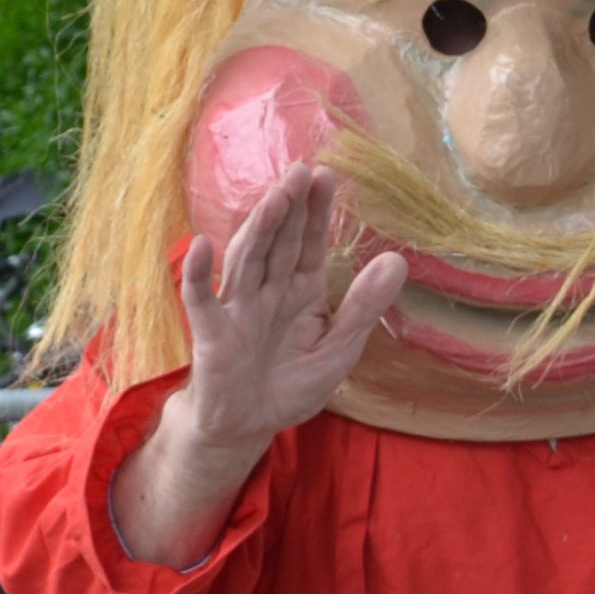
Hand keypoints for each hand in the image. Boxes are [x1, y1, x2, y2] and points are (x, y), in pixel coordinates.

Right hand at [112, 166, 404, 566]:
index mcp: (299, 292)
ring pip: (247, 259)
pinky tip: (199, 244)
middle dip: (291, 208)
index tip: (328, 176)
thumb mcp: (339, 348)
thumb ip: (363, 306)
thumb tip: (397, 260)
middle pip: (279, 241)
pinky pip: (202, 300)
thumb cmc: (291, 383)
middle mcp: (268, 291)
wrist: (249, 424)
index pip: (308, 244)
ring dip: (259, 227)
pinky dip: (197, 274)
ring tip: (275, 195)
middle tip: (304, 169)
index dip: (317, 213)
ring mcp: (238, 308)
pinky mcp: (213, 333)